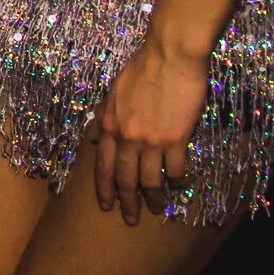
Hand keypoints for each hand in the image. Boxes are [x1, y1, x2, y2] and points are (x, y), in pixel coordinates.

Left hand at [86, 35, 209, 223]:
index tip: (106, 206)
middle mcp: (126, 137)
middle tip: (130, 220)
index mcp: (109, 125)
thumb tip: (93, 137)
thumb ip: (103, 116)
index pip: (103, 166)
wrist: (169, 54)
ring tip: (157, 209)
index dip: (104, 189)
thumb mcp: (113, 92)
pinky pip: (175, 170)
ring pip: (149, 180)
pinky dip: (177, 182)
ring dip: (153, 198)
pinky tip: (180, 187)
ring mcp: (150, 140)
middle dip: (126, 203)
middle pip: (124, 179)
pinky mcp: (175, 138)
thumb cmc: (142, 68)